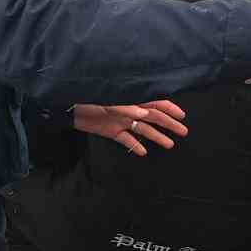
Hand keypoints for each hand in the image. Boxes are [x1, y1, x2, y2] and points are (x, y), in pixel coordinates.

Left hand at [71, 101, 187, 155]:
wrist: (68, 109)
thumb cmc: (89, 98)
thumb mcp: (110, 101)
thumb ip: (128, 107)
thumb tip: (147, 113)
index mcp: (131, 99)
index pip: (155, 103)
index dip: (169, 109)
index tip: (182, 116)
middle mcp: (129, 110)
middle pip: (153, 118)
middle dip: (169, 124)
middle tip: (183, 132)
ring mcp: (121, 121)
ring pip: (143, 130)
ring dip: (157, 137)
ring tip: (169, 145)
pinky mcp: (111, 131)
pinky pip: (126, 139)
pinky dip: (135, 145)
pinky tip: (144, 152)